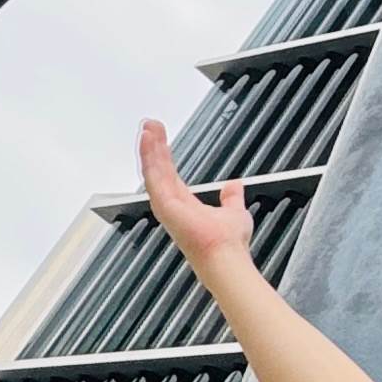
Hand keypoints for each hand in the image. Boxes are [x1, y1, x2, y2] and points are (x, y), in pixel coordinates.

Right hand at [139, 120, 251, 279]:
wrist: (227, 255)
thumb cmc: (229, 243)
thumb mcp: (234, 212)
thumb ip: (231, 198)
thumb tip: (234, 185)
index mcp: (185, 205)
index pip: (169, 175)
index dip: (164, 156)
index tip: (160, 139)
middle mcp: (172, 205)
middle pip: (158, 169)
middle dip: (153, 146)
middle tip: (150, 125)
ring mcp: (165, 204)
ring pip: (153, 169)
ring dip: (149, 147)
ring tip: (147, 127)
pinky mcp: (164, 203)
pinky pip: (153, 174)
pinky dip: (148, 155)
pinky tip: (147, 139)